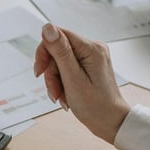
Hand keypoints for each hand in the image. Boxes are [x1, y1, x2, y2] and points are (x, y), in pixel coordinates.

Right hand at [34, 23, 130, 143]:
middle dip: (50, 71)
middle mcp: (92, 48)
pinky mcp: (86, 65)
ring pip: (58, 61)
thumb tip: (48, 28)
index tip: (40, 71)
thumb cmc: (95, 105)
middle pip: (56, 50)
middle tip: (53, 89)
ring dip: (54, 80)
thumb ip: (60, 52)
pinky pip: (64, 68)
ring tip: (61, 95)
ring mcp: (89, 57)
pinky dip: (60, 82)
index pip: (57, 35)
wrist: (108, 121)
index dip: (44, 52)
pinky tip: (64, 94)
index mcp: (91, 48)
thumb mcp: (73, 78)